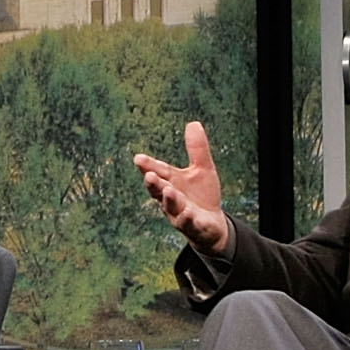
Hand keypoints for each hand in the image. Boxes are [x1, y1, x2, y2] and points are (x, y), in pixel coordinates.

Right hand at [133, 122, 232, 257]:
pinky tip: (188, 212)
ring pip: (172, 208)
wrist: (212, 225)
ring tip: (169, 190)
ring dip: (169, 199)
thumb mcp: (203, 169)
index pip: (158, 172)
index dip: (148, 166)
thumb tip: (193, 123)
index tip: (138, 158)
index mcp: (171, 182)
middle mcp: (171, 199)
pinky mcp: (194, 227)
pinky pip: (188, 224)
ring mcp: (180, 214)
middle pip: (159, 191)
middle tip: (149, 174)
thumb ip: (197, 149)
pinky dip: (187, 218)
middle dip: (153, 183)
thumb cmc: (201, 196)